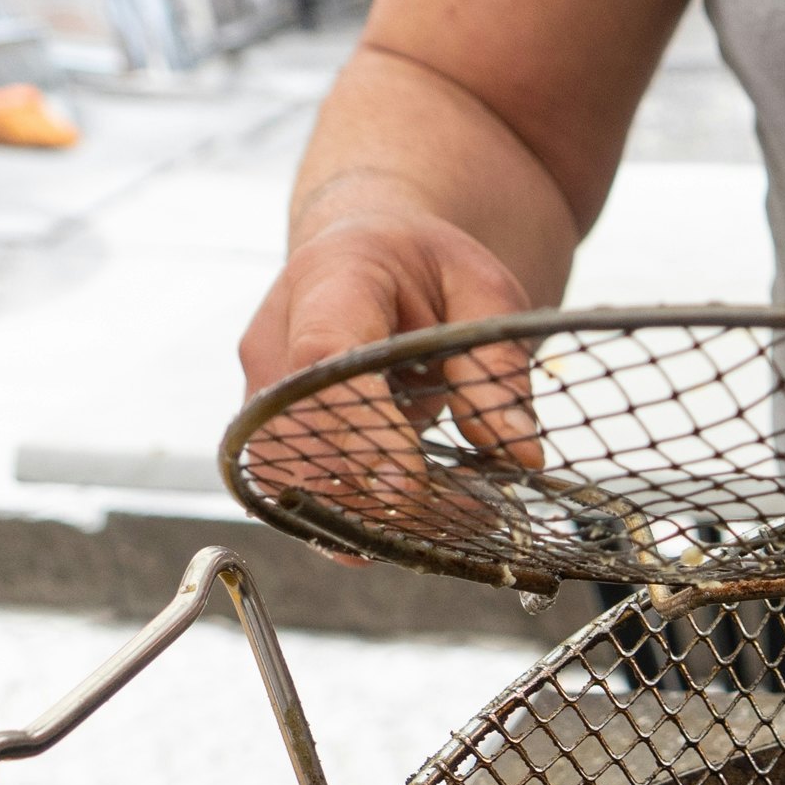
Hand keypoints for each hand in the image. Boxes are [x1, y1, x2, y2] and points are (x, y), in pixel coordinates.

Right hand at [233, 189, 543, 541]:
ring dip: (359, 516)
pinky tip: (410, 529)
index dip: (359, 430)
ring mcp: (264, 388)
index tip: (407, 488)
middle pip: (292, 432)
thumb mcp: (485, 294)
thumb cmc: (427, 269)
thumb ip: (497, 369)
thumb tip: (520, 456)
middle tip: (460, 515)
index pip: (325, 357)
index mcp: (334, 280)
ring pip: (283, 474)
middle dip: (366, 491)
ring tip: (447, 523)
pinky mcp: (269, 429)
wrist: (368, 256)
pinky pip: (294, 487)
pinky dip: (350, 518)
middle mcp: (278, 336)